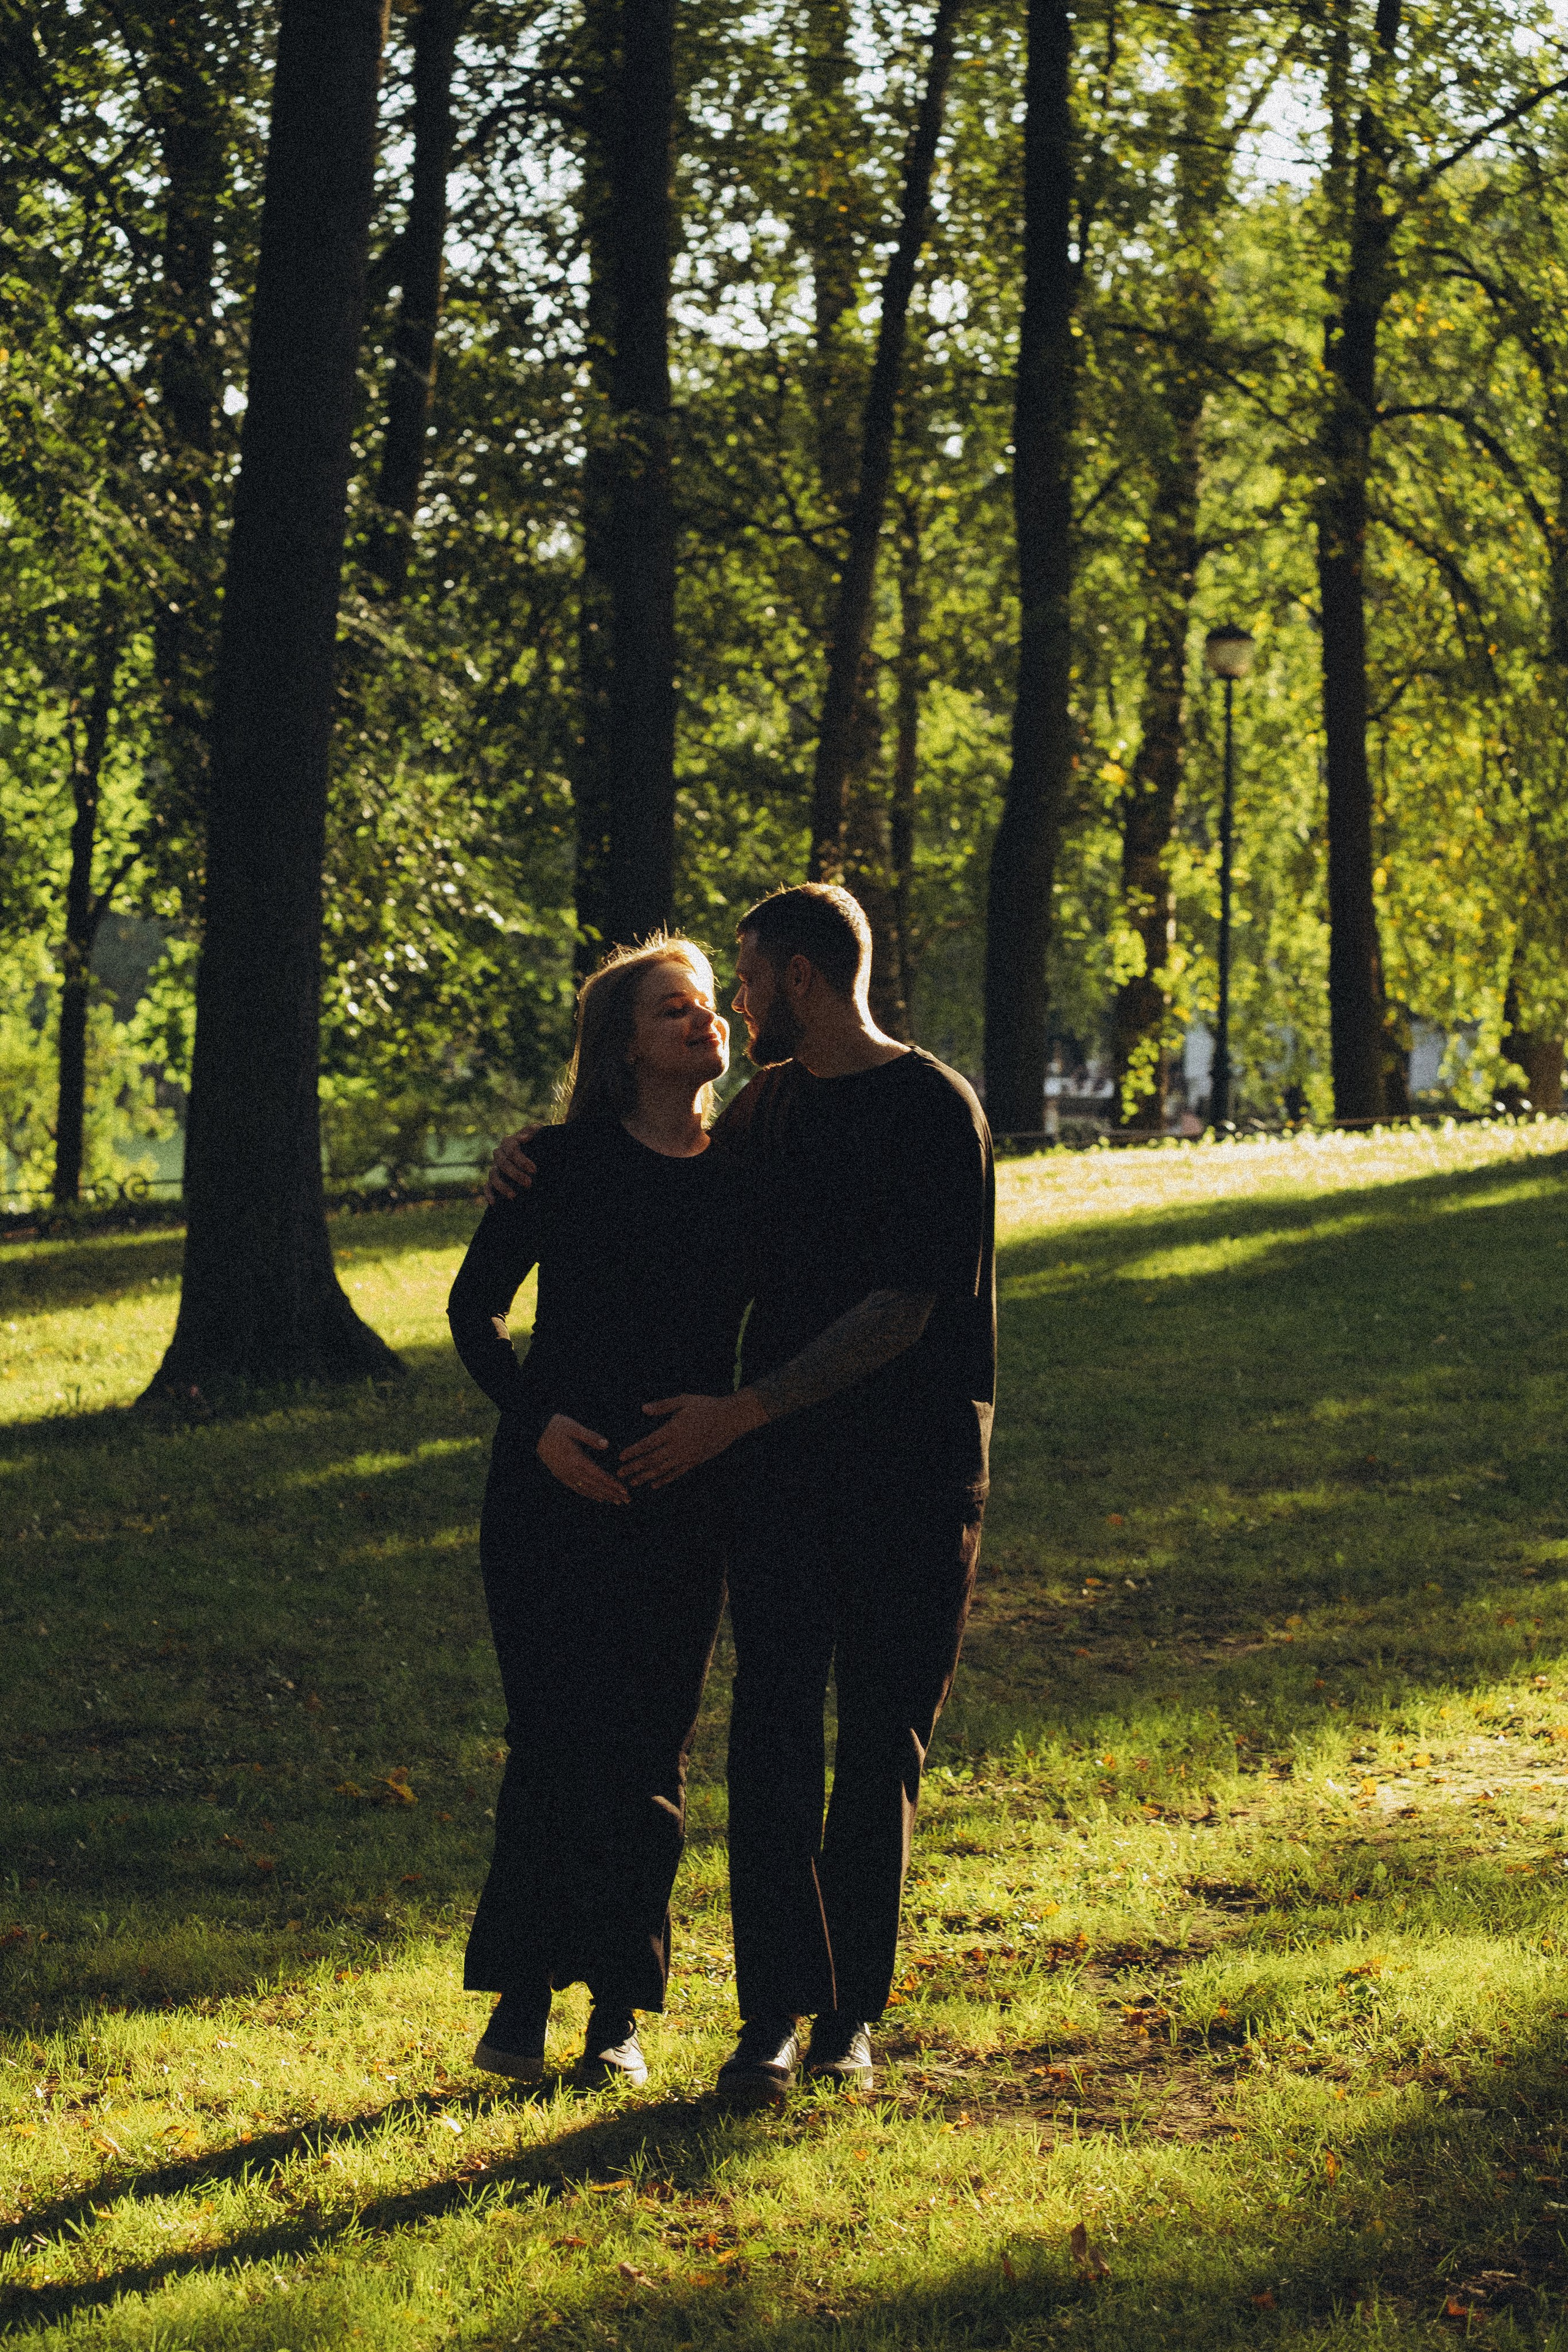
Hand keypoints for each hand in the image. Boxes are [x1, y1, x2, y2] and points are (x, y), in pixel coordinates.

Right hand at [485, 1125, 542, 1205]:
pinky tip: (494, 1203)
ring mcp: (495, 1167)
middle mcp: (500, 1154)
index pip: (511, 1149)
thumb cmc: (539, 1142)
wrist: (539, 1153)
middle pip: (502, 1163)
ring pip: (493, 1175)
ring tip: (513, 1196)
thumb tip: (523, 1138)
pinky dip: (489, 1194)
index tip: (534, 1170)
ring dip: (502, 1186)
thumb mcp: (540, 1134)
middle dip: (515, 1174)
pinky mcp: (493, 1180)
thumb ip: (533, 1132)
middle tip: (529, 1184)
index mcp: (509, 1142)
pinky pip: (486, 1187)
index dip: (521, 1160)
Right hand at [536, 1414, 628, 1504]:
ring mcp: (565, 1474)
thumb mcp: (574, 1428)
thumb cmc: (556, 1427)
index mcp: (576, 1460)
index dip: (612, 1484)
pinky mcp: (560, 1475)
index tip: (624, 1491)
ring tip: (615, 1501)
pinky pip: (577, 1488)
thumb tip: (607, 1444)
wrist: (534, 1433)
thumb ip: (590, 1437)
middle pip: (595, 1486)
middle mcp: (571, 1471)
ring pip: (587, 1489)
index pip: (599, 1476)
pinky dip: (589, 1494)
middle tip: (627, 1501)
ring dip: (603, 1495)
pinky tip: (597, 1497)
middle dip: (612, 1493)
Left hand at [619, 1389, 767, 1490]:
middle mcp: (678, 1446)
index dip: (633, 1451)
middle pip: (651, 1460)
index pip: (648, 1444)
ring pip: (662, 1470)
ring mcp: (687, 1455)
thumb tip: (643, 1409)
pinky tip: (655, 1485)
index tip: (620, 1457)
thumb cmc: (706, 1406)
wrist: (731, 1418)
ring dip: (646, 1477)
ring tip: (633, 1483)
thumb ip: (663, 1406)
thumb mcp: (684, 1400)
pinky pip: (676, 1473)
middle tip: (620, 1475)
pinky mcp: (695, 1461)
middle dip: (634, 1468)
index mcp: (672, 1430)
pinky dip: (664, 1479)